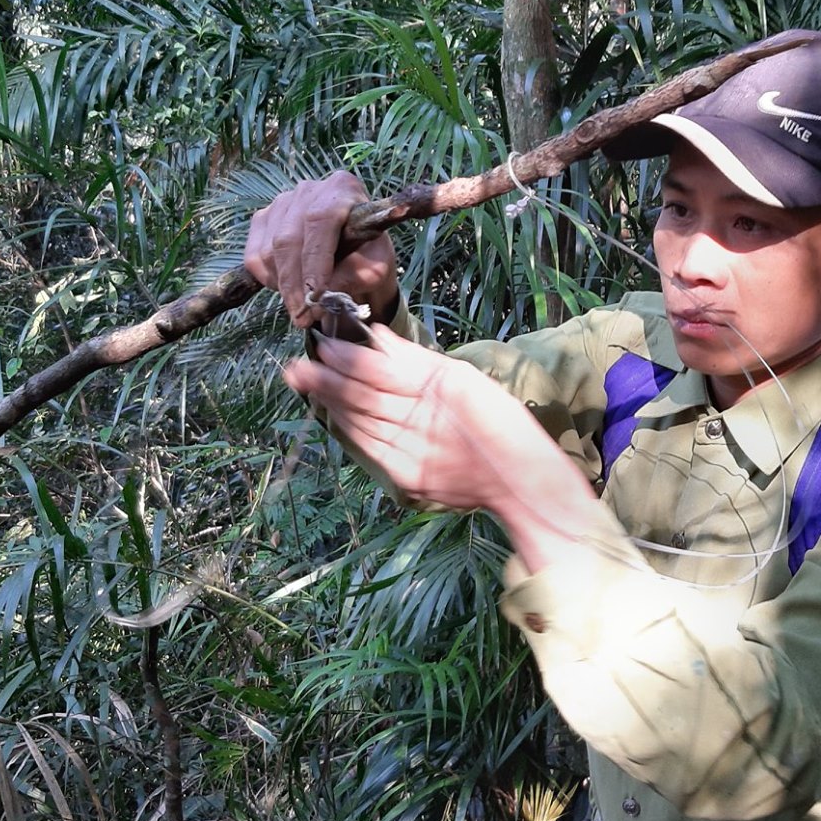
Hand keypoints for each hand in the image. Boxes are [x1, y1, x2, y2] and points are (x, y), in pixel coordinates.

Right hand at [244, 170, 398, 327]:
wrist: (353, 251)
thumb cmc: (367, 255)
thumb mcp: (375, 267)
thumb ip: (358, 276)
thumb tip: (325, 292)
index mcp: (341, 189)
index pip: (320, 220)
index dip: (315, 259)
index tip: (316, 295)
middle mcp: (307, 190)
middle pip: (288, 239)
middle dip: (294, 285)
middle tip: (304, 317)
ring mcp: (280, 202)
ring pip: (268, 251)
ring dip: (283, 286)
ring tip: (302, 306)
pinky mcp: (262, 219)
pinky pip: (254, 256)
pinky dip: (268, 279)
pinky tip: (289, 287)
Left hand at [283, 328, 601, 568]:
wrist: (524, 483)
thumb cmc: (504, 426)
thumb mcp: (467, 381)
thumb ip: (418, 360)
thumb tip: (377, 337)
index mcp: (440, 389)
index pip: (379, 369)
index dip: (348, 357)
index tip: (324, 342)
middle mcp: (423, 419)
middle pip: (363, 394)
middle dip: (327, 378)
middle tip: (295, 364)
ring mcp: (413, 451)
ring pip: (361, 419)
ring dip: (330, 401)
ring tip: (305, 382)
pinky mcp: (409, 476)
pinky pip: (370, 446)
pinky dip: (349, 427)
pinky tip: (334, 414)